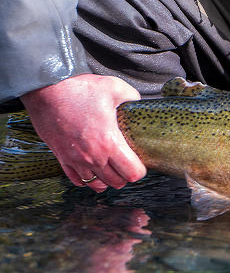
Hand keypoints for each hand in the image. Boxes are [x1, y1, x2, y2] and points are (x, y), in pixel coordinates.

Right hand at [20, 74, 146, 191]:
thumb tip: (139, 104)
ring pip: (96, 184)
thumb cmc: (80, 88)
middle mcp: (93, 156)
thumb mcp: (116, 88)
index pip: (132, 173)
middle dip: (126, 176)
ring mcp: (75, 159)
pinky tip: (92, 172)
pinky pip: (76, 179)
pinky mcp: (61, 156)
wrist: (45, 89)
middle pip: (116, 182)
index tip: (141, 161)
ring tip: (112, 170)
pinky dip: (86, 179)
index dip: (140, 170)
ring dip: (107, 179)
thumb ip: (132, 98)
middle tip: (128, 165)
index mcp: (109, 142)